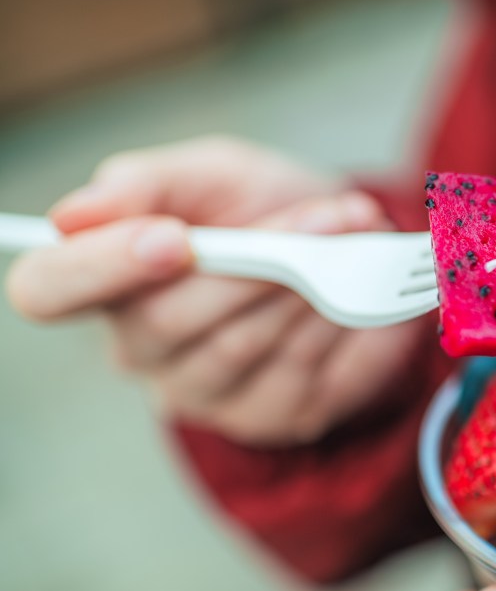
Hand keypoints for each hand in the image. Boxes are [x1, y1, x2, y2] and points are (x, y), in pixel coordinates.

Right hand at [6, 136, 425, 444]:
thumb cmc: (262, 209)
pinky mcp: (272, 417)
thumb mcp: (212, 173)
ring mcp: (207, 394)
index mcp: (110, 281)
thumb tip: (74, 214)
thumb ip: (148, 183)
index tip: (171, 239)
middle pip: (170, 321)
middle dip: (257, 260)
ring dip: (306, 285)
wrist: (348, 246)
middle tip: (326, 218)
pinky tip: (350, 292)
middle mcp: (144, 350)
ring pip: (243, 345)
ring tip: (348, 242)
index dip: (101, 269)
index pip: (51, 291)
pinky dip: (335, 322)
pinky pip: (300, 373)